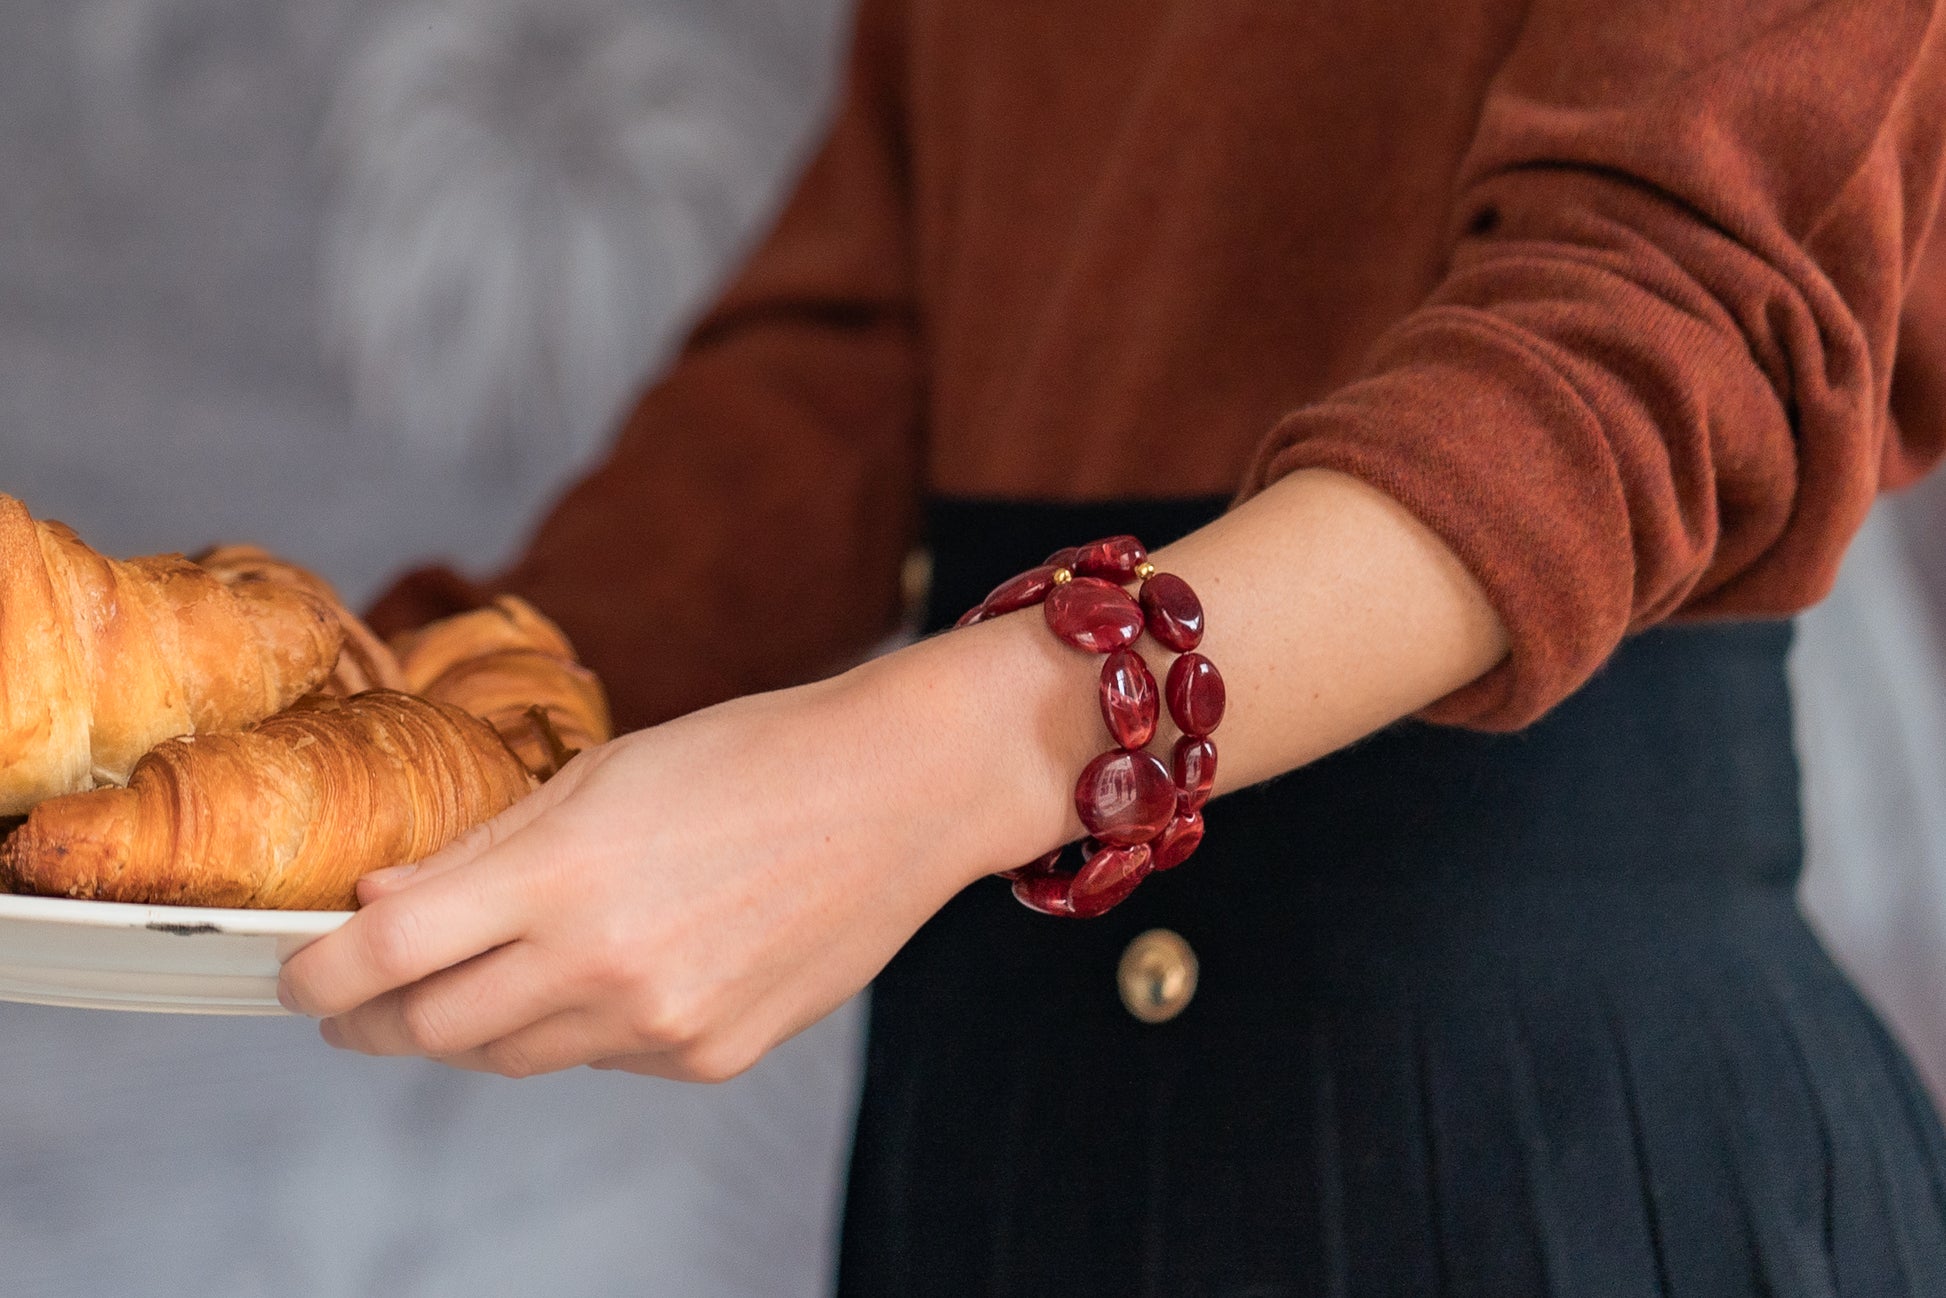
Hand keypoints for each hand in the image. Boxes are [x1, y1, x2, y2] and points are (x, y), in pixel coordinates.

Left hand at [276, 640, 1061, 1080]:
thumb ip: (485, 848)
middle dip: (373, 1019)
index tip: (296, 979)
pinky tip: (612, 968)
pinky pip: (602, 1059)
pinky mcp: (711, 1055)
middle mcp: (605, 965)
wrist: (897, 793)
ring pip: (512, 1058)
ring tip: (480, 977)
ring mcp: (662, 1023)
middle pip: (430, 1031)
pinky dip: (578, 1025)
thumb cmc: (752, 756)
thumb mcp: (603, 773)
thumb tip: (383, 903)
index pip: (388, 956)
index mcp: (564, 873)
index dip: (318, 978)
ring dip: (470, 1024)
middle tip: (359, 998)